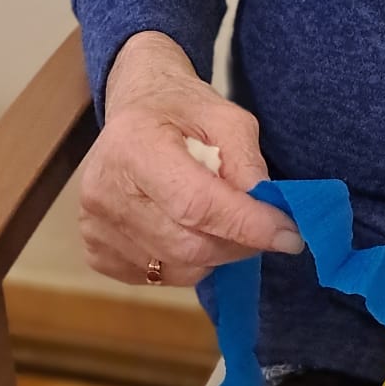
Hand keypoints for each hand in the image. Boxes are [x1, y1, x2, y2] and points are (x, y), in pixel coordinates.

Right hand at [77, 30, 303, 286]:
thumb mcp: (227, 117)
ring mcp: (94, 225)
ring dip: (216, 255)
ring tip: (223, 221)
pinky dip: (187, 262)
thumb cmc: (182, 109)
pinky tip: (189, 228)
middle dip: (239, 244)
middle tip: (266, 228)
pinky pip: (156, 277)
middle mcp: (104, 191)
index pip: (196, 204)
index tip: (290, 236)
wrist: (135, 109)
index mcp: (134, 146)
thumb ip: (247, 162)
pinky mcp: (96, 250)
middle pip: (187, 245)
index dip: (247, 225)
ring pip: (177, 268)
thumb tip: (266, 211)